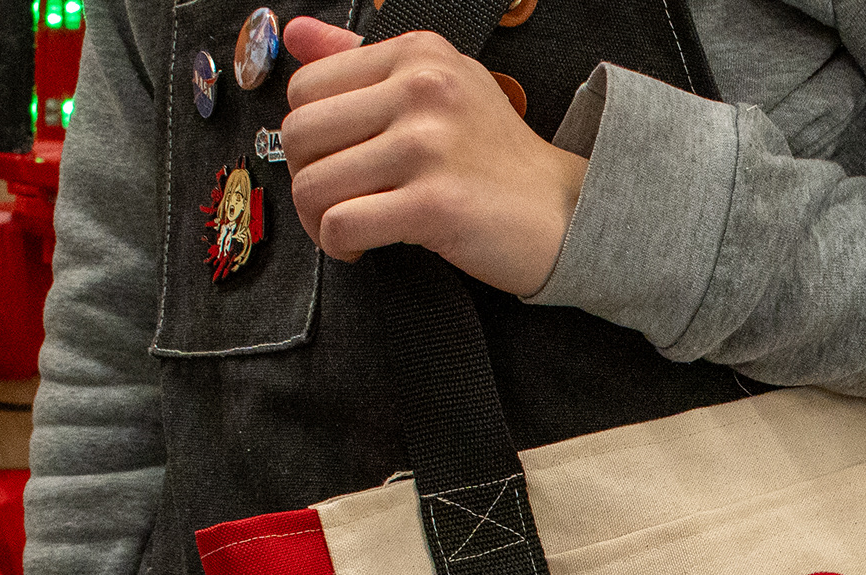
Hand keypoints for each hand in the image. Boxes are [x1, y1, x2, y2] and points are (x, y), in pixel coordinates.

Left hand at [281, 17, 587, 295]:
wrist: (567, 213)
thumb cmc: (500, 159)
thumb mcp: (443, 85)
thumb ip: (365, 61)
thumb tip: (297, 34)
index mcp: (419, 56)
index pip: (307, 87)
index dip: (308, 135)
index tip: (334, 162)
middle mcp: (423, 90)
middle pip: (300, 134)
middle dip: (305, 179)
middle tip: (336, 202)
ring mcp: (429, 146)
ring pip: (313, 185)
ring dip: (317, 221)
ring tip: (348, 228)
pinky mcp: (434, 204)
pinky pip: (342, 225)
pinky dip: (339, 246)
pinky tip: (362, 248)